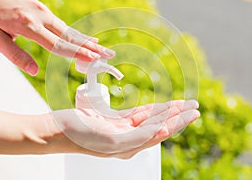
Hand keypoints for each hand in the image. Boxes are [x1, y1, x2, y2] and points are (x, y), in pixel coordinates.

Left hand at [0, 0, 114, 75]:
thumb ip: (15, 55)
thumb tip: (35, 71)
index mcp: (29, 26)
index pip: (59, 44)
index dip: (78, 53)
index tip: (94, 59)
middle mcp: (41, 17)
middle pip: (71, 36)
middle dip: (92, 47)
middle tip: (109, 54)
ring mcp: (43, 11)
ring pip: (69, 29)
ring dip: (87, 41)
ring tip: (102, 48)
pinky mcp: (42, 8)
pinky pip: (63, 24)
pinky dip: (76, 33)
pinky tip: (84, 37)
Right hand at [50, 100, 199, 157]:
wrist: (57, 130)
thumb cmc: (80, 137)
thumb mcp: (111, 141)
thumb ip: (138, 138)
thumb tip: (162, 133)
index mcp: (130, 147)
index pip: (161, 132)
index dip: (178, 122)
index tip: (193, 112)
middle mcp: (129, 140)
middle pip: (159, 125)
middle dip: (177, 115)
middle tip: (194, 105)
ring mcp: (121, 130)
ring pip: (149, 119)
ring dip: (166, 111)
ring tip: (181, 104)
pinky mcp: (113, 121)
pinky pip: (136, 114)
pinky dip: (148, 110)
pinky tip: (158, 107)